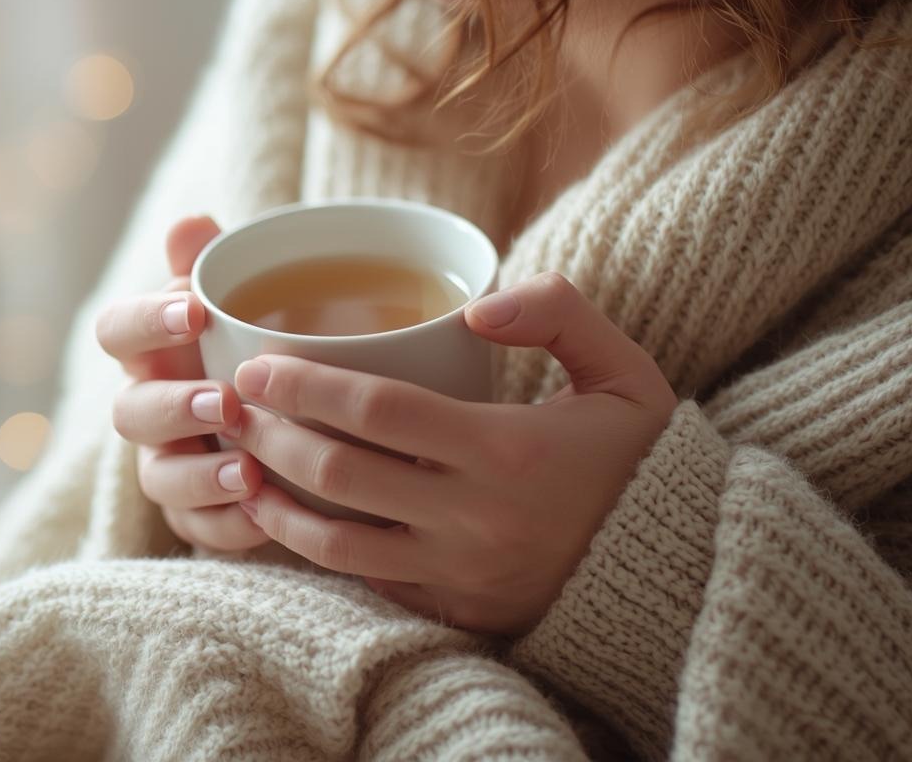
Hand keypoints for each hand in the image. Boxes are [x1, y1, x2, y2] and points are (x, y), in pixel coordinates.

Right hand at [96, 215, 268, 552]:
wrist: (303, 412)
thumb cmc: (259, 341)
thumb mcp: (248, 296)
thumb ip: (216, 263)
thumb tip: (192, 223)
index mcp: (149, 348)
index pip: (117, 329)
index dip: (147, 321)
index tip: (197, 311)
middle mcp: (146, 409)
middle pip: (131, 413)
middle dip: (174, 408)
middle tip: (223, 402)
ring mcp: (166, 465)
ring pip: (159, 480)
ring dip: (200, 477)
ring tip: (251, 471)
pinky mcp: (196, 517)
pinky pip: (199, 530)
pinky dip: (231, 526)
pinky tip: (267, 517)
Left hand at [222, 272, 676, 634]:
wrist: (681, 568)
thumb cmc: (640, 455)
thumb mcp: (623, 370)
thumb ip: (559, 312)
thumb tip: (475, 304)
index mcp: (506, 450)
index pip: (377, 409)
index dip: (305, 384)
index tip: (258, 363)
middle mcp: (474, 517)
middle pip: (340, 474)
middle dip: (271, 435)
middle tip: (230, 403)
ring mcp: (460, 571)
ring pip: (335, 542)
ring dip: (275, 501)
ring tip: (237, 464)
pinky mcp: (455, 607)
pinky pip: (367, 579)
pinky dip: (317, 547)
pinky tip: (284, 514)